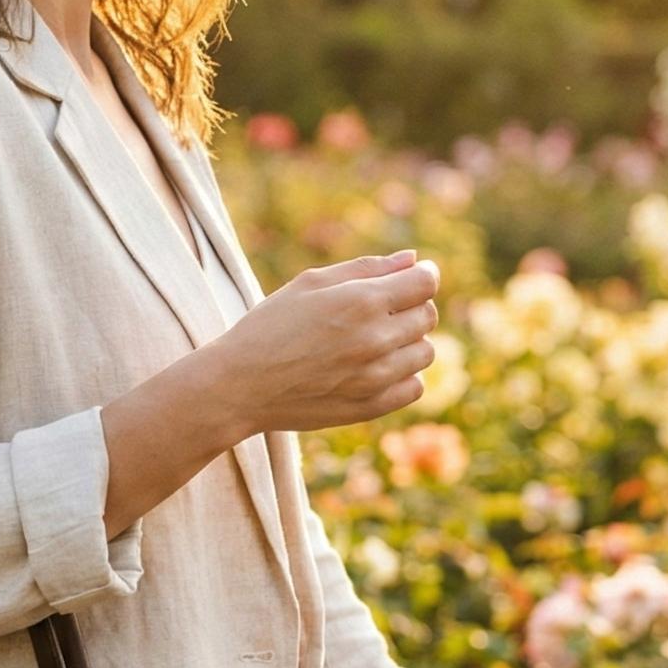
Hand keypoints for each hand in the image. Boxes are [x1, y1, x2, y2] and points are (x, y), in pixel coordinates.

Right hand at [203, 252, 439, 440]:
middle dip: (410, 307)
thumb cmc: (270, 326)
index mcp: (362, 301)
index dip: (423, 275)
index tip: (413, 278)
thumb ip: (367, 268)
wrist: (240, 385)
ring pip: (425, 353)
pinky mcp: (371, 407)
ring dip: (408, 343)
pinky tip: (375, 369)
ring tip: (374, 341)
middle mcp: (376, 339)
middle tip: (378, 311)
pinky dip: (404, 376)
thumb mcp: (310, 283)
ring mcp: (376, 377)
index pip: (426, 283)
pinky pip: (414, 387)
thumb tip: (413, 260)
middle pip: (427, 316)